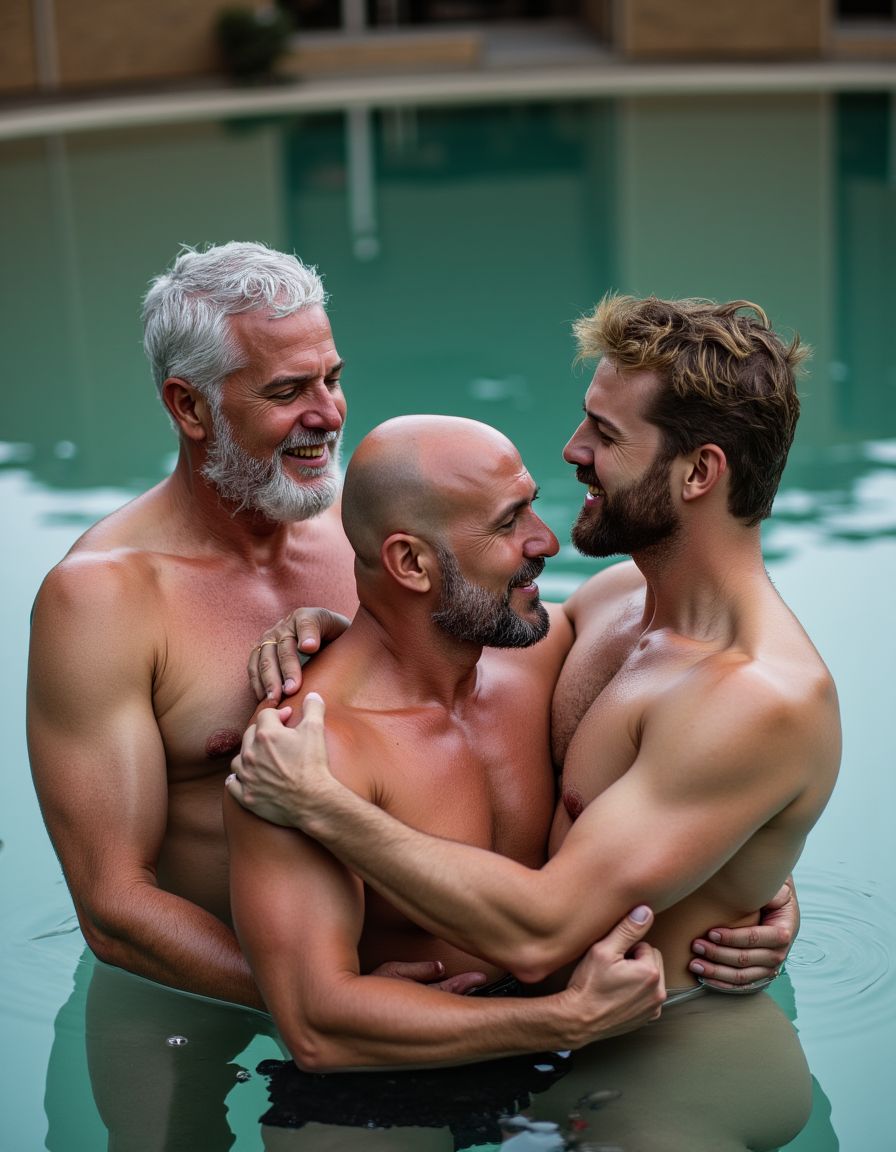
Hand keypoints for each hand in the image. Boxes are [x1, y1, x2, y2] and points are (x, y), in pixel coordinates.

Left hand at [226, 695, 335, 827]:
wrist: (312, 800)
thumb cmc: (313, 765)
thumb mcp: (316, 730)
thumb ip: (313, 708)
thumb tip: (312, 695)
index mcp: (266, 735)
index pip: (265, 715)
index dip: (278, 714)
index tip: (288, 719)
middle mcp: (251, 753)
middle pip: (249, 734)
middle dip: (262, 732)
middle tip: (277, 738)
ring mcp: (247, 776)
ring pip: (238, 759)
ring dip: (247, 756)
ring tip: (259, 758)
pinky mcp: (246, 795)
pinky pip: (232, 784)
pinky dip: (237, 780)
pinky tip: (244, 778)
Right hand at [248, 608, 350, 702]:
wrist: (326, 642)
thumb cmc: (335, 639)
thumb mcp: (340, 631)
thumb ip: (329, 634)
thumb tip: (307, 647)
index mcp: (305, 617)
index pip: (306, 625)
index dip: (308, 636)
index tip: (310, 648)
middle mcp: (283, 627)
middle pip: (282, 647)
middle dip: (286, 669)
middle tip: (291, 689)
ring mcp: (269, 640)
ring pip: (264, 658)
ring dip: (268, 680)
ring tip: (274, 699)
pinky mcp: (260, 654)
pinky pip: (253, 668)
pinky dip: (257, 683)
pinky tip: (263, 699)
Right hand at [370, 959, 488, 995]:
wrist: (352, 1002)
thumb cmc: (369, 985)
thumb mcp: (392, 971)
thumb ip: (418, 970)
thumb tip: (440, 967)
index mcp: (417, 995)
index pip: (448, 989)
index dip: (465, 983)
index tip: (481, 977)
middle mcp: (420, 1003)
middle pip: (450, 996)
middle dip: (466, 988)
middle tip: (484, 979)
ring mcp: (417, 1005)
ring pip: (445, 1000)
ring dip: (460, 992)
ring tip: (476, 983)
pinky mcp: (411, 1002)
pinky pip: (435, 999)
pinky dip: (449, 994)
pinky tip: (457, 990)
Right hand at [563, 906, 664, 1046]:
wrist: (578, 1019)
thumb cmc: (588, 985)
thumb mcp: (604, 950)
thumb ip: (628, 929)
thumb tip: (645, 912)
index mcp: (650, 973)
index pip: (644, 946)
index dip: (625, 949)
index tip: (612, 960)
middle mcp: (658, 993)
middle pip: (651, 961)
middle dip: (635, 961)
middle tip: (613, 969)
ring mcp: (653, 1008)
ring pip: (650, 978)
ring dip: (637, 976)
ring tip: (615, 982)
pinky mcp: (647, 1018)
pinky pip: (647, 996)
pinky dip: (636, 993)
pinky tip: (618, 995)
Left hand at [689, 877, 797, 990]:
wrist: (781, 907)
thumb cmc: (774, 895)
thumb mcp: (776, 889)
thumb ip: (767, 890)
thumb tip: (750, 889)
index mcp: (783, 931)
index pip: (755, 938)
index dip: (733, 938)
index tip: (711, 932)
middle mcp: (779, 954)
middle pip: (745, 959)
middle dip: (718, 954)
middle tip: (696, 945)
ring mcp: (770, 968)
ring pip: (742, 976)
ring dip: (716, 972)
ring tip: (694, 964)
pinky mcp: (760, 975)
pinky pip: (741, 985)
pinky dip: (723, 984)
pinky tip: (704, 979)